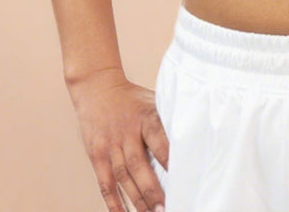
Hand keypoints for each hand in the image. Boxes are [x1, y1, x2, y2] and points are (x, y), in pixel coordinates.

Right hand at [68, 68, 168, 211]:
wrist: (97, 88)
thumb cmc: (133, 99)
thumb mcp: (152, 101)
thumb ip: (166, 121)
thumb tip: (192, 136)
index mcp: (144, 117)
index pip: (157, 138)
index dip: (168, 158)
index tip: (182, 176)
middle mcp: (126, 133)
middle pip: (138, 164)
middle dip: (151, 189)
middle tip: (164, 208)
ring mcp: (109, 145)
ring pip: (122, 177)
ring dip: (136, 199)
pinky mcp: (96, 155)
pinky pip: (104, 182)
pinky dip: (113, 201)